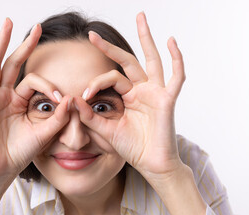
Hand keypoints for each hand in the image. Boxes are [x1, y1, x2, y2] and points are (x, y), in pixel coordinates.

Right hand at [0, 19, 69, 178]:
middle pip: (12, 63)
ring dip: (2, 43)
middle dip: (23, 44)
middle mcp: (3, 95)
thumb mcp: (44, 132)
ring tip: (9, 24)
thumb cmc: (21, 152)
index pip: (33, 81)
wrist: (3, 169)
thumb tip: (71, 98)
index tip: (61, 96)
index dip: (48, 85)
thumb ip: (58, 116)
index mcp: (18, 100)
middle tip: (36, 27)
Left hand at [74, 12, 185, 183]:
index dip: (96, 82)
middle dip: (111, 47)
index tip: (85, 94)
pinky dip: (176, 60)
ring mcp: (155, 92)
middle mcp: (141, 90)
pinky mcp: (167, 100)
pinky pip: (176, 77)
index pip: (110, 78)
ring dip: (146, 38)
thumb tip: (72, 99)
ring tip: (140, 17)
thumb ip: (89, 116)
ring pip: (151, 60)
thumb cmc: (132, 147)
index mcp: (127, 96)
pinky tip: (171, 42)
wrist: (150, 164)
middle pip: (127, 61)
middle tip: (92, 34)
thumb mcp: (106, 130)